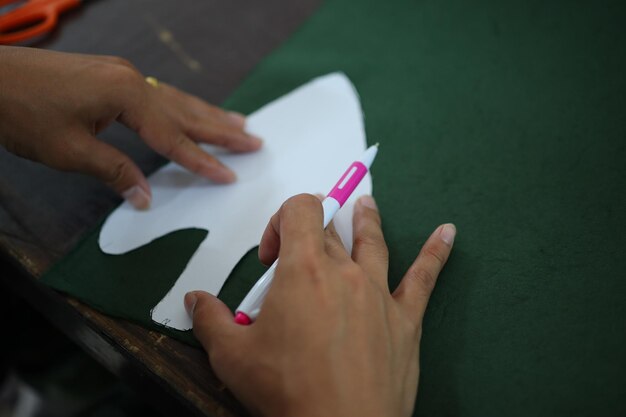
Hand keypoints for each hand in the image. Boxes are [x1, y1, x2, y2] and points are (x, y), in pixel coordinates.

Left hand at [0, 46, 261, 208]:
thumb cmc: (24, 114)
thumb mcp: (70, 151)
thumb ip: (114, 171)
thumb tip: (145, 198)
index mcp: (126, 96)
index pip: (173, 136)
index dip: (202, 160)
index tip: (229, 175)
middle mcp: (132, 80)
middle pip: (186, 110)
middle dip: (222, 129)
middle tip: (255, 141)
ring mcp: (122, 73)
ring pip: (176, 98)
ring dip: (209, 113)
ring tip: (240, 123)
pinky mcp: (112, 75)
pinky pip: (160, 94)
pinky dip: (183, 106)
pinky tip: (192, 111)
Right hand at [185, 194, 455, 416]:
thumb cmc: (287, 392)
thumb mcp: (232, 357)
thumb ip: (210, 320)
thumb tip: (194, 299)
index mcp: (304, 268)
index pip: (299, 209)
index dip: (279, 221)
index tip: (268, 259)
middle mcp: (345, 271)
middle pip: (331, 229)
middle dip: (312, 233)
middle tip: (299, 256)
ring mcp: (379, 293)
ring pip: (373, 241)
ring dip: (367, 219)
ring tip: (366, 203)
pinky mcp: (405, 320)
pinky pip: (424, 278)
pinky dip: (436, 253)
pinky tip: (448, 233)